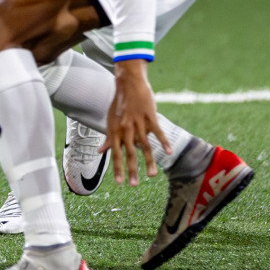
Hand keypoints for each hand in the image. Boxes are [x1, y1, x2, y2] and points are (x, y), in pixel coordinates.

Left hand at [101, 62, 169, 185]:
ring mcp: (138, 123)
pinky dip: (163, 142)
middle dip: (131, 170)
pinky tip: (168, 153)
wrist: (128, 84)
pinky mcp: (150, 117)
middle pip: (129, 153)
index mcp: (116, 131)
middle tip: (134, 185)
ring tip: (152, 176)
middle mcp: (126, 129)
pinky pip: (158, 132)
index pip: (116, 154)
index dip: (117, 168)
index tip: (119, 183)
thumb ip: (109, 138)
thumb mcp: (110, 121)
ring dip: (148, 162)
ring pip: (144, 146)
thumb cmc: (119, 103)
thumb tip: (100, 151)